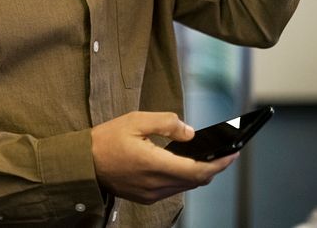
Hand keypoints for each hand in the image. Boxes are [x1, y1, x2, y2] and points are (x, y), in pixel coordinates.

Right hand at [91, 111, 236, 203]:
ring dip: (199, 173)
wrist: (83, 163)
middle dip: (213, 167)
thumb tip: (190, 132)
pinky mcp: (146, 197)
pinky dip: (183, 178)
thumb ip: (166, 123)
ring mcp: (151, 194)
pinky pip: (173, 189)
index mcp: (154, 164)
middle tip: (224, 152)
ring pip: (186, 186)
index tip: (234, 153)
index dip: (220, 163)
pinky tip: (183, 164)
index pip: (198, 170)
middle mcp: (156, 184)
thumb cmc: (106, 140)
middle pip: (196, 180)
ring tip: (207, 156)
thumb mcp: (135, 120)